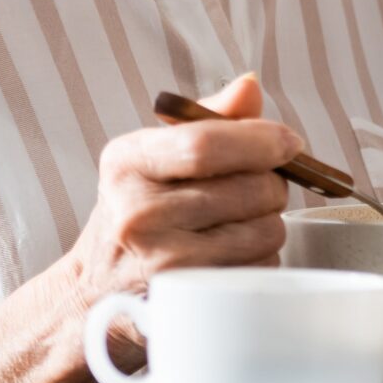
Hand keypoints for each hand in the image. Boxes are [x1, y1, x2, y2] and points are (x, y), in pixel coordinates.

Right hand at [30, 73, 300, 382]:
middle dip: (272, 184)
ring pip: (266, 228)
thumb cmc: (137, 215)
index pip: (207, 143)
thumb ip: (208, 119)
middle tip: (255, 189)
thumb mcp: (155, 159)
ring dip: (269, 223)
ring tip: (236, 224)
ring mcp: (162, 261)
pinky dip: (261, 258)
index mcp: (127, 163)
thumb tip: (250, 84)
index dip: (262, 139)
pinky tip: (229, 257)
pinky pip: (261, 266)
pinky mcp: (189, 298)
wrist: (93, 296)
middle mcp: (137, 213)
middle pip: (251, 187)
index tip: (290, 142)